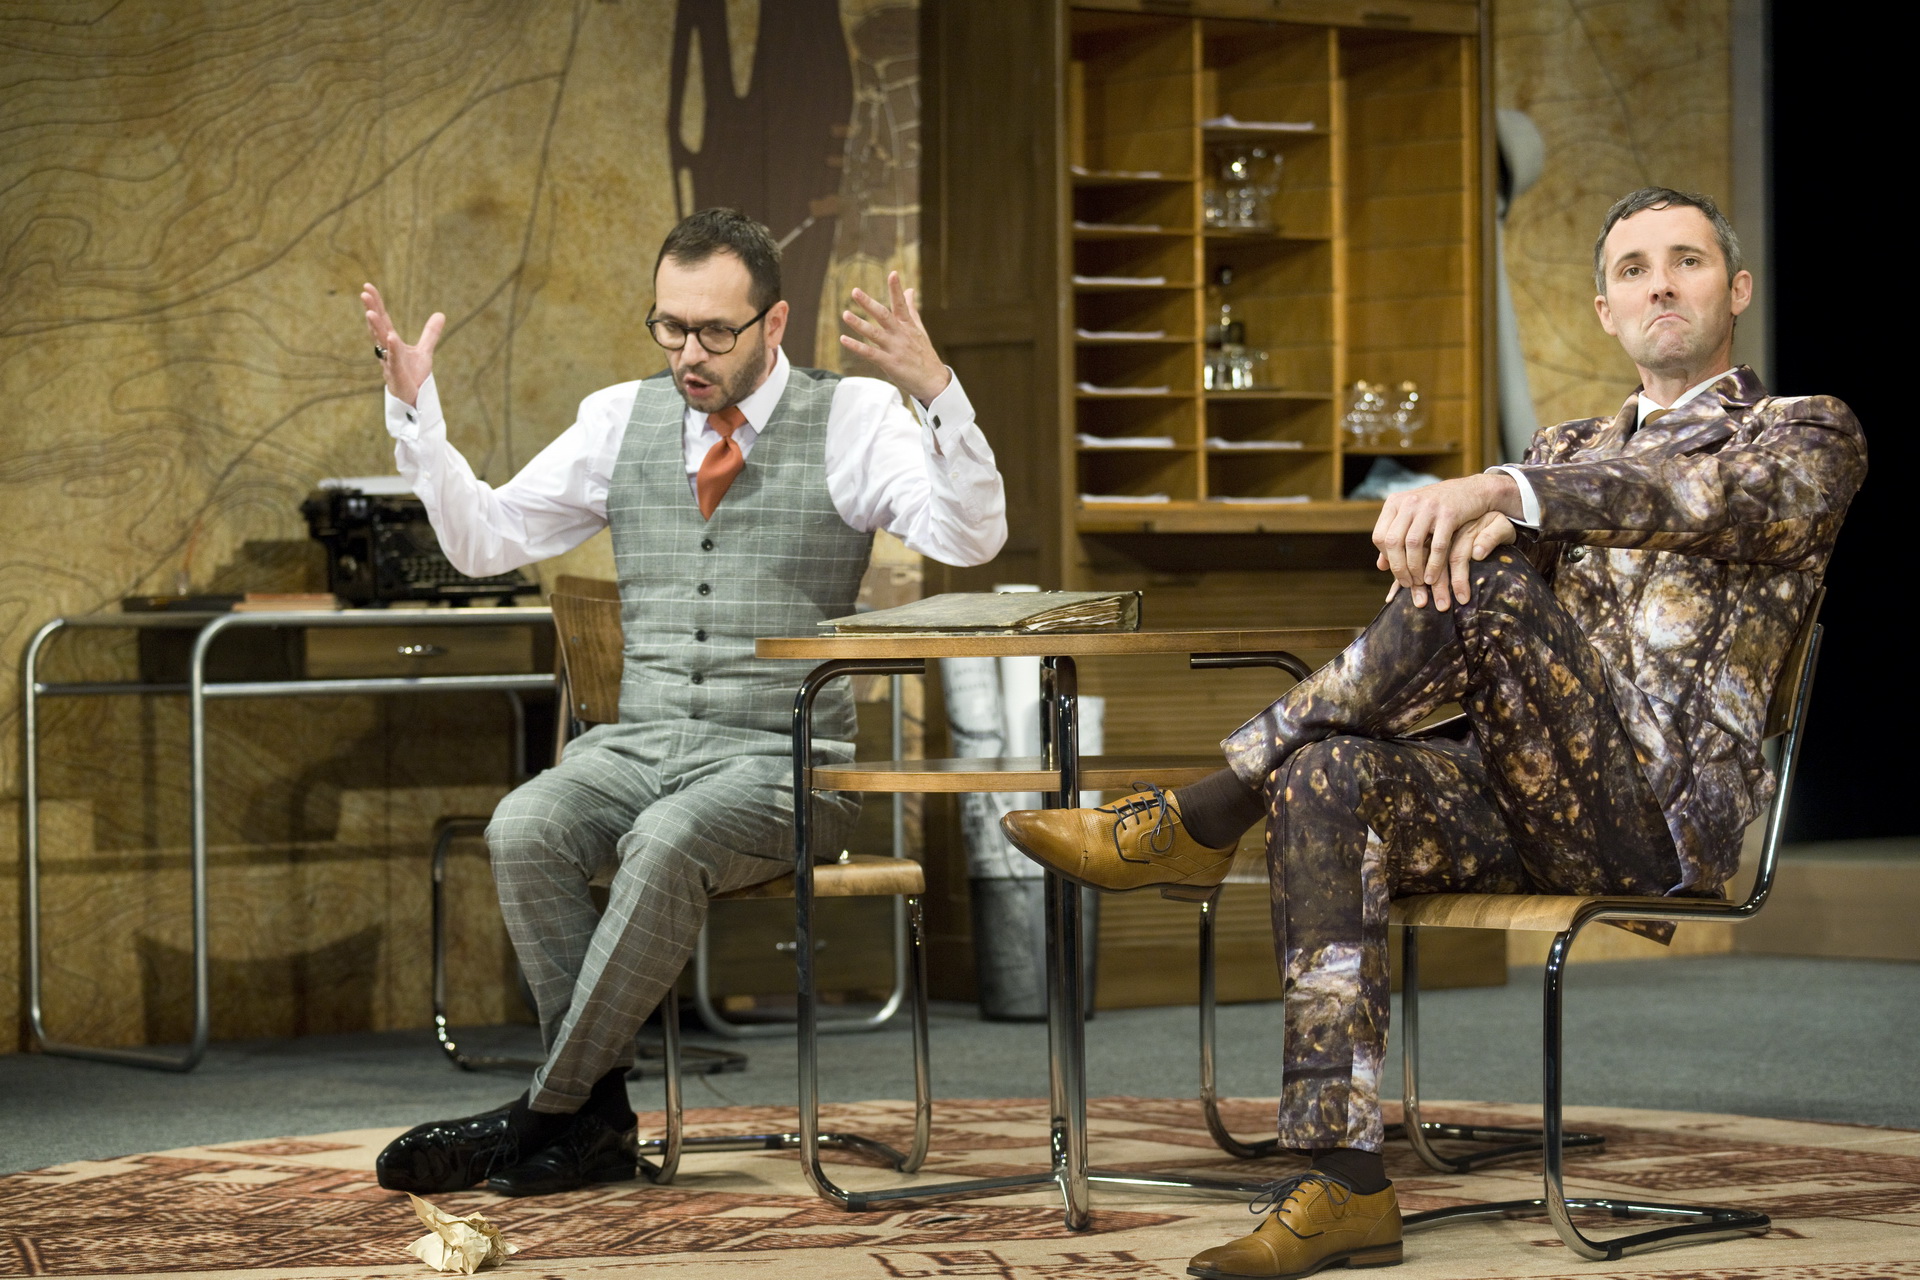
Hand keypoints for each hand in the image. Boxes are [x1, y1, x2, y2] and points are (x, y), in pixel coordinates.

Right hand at [361, 283, 443, 407]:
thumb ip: (430, 333)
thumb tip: (440, 314)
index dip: (376, 304)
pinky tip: (391, 337)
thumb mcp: (424, 351)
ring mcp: (389, 363)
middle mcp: (386, 350)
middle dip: (371, 310)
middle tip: (364, 293)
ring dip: (376, 328)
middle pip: (378, 328)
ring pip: (381, 343)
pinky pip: (394, 360)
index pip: (383, 320)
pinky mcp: (396, 376)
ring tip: (371, 313)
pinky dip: (393, 349)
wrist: (414, 400)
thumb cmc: (414, 376)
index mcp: (391, 343)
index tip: (367, 286)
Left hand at [839, 271, 950, 403]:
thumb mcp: (919, 330)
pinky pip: (870, 353)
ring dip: (859, 324)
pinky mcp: (890, 364)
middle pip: (884, 316)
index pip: (901, 304)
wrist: (934, 382)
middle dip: (869, 303)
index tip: (892, 274)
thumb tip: (909, 290)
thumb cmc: (925, 355)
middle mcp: (901, 335)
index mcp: (908, 326)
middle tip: (855, 291)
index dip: (896, 289)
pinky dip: (856, 347)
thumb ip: (911, 310)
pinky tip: (843, 339)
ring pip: (874, 334)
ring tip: (845, 314)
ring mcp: (895, 349)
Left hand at [1374, 473, 1521, 608]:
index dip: (1386, 557)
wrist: (1473, 491)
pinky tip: (1432, 578)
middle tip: (1406, 583)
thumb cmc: (1439, 509)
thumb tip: (1380, 566)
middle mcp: (1409, 503)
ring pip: (1413, 544)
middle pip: (1393, 542)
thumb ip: (1397, 540)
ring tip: (1419, 582)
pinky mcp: (1449, 514)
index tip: (1396, 569)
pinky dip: (1433, 565)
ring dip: (1415, 568)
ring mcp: (1428, 507)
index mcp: (1395, 503)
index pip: (1379, 536)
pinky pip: (1437, 545)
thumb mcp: (1413, 518)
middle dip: (1398, 567)